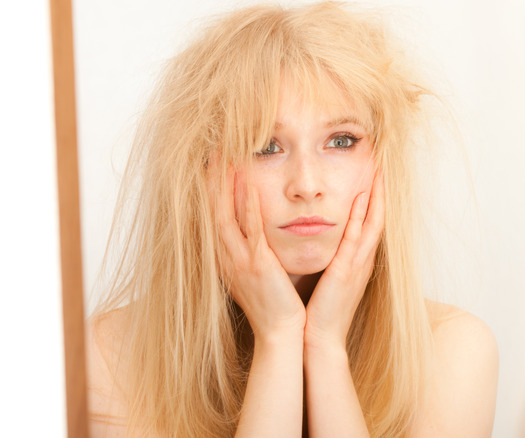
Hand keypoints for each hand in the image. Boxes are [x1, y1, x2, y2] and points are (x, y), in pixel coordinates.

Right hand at [207, 152, 305, 338]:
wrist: (280, 332)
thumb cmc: (273, 304)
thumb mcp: (255, 274)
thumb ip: (251, 251)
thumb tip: (252, 234)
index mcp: (226, 258)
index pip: (214, 216)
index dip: (210, 189)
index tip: (211, 164)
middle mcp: (226, 257)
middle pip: (213, 210)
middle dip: (212, 180)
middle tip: (212, 151)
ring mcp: (240, 260)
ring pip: (226, 214)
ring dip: (225, 185)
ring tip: (225, 157)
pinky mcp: (258, 264)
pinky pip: (251, 228)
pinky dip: (248, 204)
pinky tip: (249, 183)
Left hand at [304, 172, 384, 350]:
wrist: (320, 339)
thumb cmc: (321, 311)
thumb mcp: (330, 280)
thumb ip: (333, 260)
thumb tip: (328, 243)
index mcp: (359, 261)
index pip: (371, 223)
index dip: (376, 198)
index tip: (375, 174)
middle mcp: (363, 260)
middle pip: (378, 217)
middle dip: (382, 191)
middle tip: (384, 164)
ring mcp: (358, 265)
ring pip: (373, 223)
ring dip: (377, 196)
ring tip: (380, 171)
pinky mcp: (346, 272)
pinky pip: (356, 238)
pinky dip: (361, 217)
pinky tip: (361, 197)